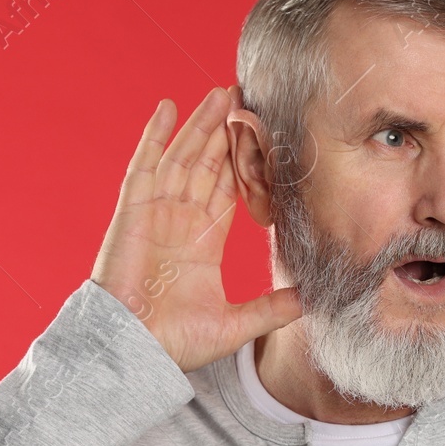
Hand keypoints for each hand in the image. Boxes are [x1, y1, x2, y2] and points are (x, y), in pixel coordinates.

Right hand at [90, 86, 301, 372]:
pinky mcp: (133, 212)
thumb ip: (273, 309)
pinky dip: (154, 136)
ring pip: (182, 157)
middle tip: (244, 98)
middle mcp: (180, 221)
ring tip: (220, 93)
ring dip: (200, 124)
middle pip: (206, 164)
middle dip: (224, 132)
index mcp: (203, 242)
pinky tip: (168, 108)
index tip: (263, 136)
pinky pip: (145, 166)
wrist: (134, 351)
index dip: (243, 161)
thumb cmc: (175, 342)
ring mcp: (156, 213)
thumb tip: (311, 300)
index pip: (228, 189)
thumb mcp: (236, 324)